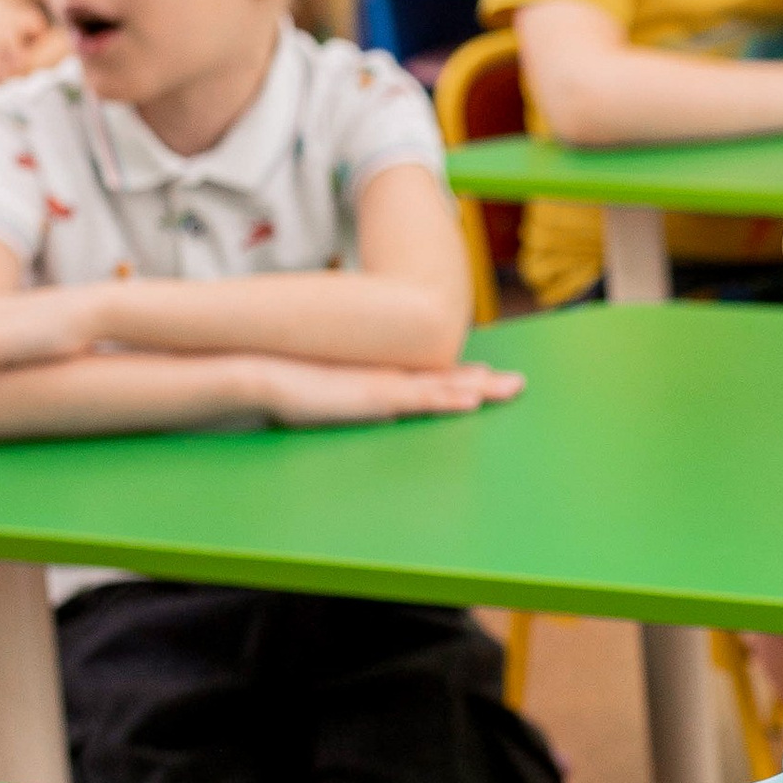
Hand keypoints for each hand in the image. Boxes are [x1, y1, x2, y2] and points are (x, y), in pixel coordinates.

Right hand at [241, 356, 527, 429]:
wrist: (264, 370)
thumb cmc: (287, 389)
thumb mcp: (325, 402)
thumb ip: (348, 403)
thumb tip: (365, 412)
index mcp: (378, 381)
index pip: (429, 379)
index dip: (460, 379)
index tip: (485, 378)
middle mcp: (388, 379)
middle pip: (447, 379)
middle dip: (484, 382)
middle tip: (518, 383)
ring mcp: (385, 385)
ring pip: (444, 387)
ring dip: (479, 389)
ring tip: (512, 388)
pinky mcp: (375, 395)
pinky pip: (421, 398)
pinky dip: (449, 398)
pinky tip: (473, 400)